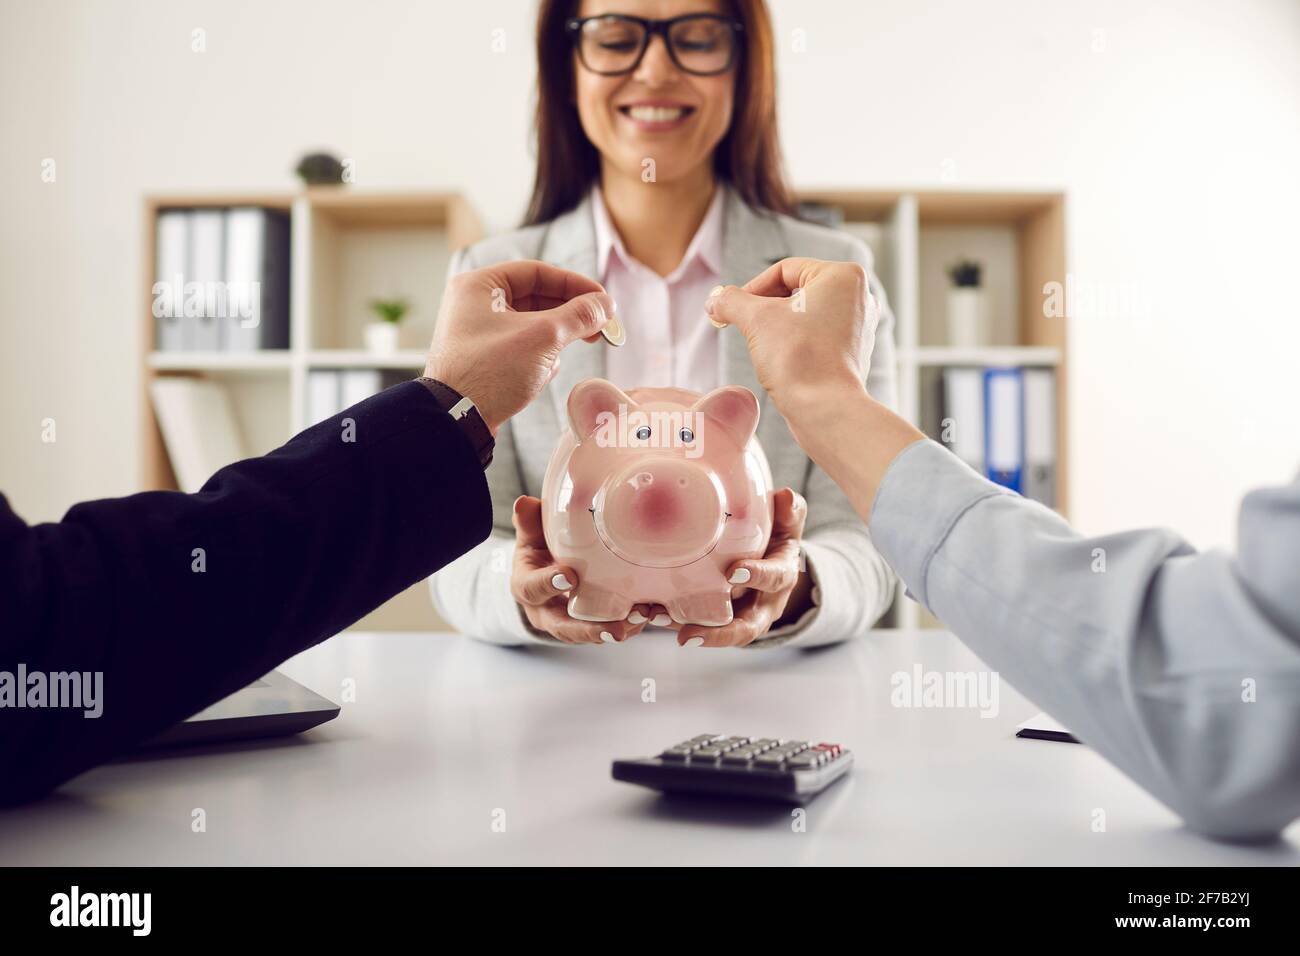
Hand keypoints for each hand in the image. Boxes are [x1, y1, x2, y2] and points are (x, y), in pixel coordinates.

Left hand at [425, 260, 613, 433]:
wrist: (457, 421)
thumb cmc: (489, 372)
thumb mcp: (543, 337)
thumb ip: (579, 316)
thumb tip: (607, 305)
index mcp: (479, 285)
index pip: (537, 272)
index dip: (575, 284)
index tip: (603, 300)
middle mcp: (475, 305)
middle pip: (537, 298)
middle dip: (569, 316)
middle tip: (600, 328)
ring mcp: (479, 333)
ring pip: (533, 326)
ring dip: (553, 341)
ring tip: (558, 358)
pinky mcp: (486, 359)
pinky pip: (523, 348)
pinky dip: (539, 359)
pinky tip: (542, 375)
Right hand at [510, 496, 651, 644]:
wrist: (543, 572)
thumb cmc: (538, 550)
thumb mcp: (530, 535)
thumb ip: (529, 522)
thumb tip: (525, 503)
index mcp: (526, 587)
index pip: (532, 589)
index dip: (548, 584)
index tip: (569, 577)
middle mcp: (545, 612)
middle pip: (563, 628)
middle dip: (589, 630)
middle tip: (614, 629)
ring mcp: (567, 622)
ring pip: (589, 633)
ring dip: (617, 629)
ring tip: (640, 619)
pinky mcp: (589, 623)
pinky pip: (607, 629)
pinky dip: (628, 625)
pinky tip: (648, 616)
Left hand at [672, 488, 809, 647]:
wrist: (772, 567)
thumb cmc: (777, 541)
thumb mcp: (788, 525)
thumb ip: (789, 512)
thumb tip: (785, 496)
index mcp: (782, 577)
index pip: (775, 578)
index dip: (758, 576)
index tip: (734, 571)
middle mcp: (762, 605)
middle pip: (745, 629)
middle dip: (718, 633)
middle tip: (688, 633)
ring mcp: (739, 616)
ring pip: (716, 631)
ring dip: (685, 627)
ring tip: (656, 618)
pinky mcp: (716, 618)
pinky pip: (696, 623)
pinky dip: (672, 619)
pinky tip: (647, 611)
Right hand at [705, 258, 877, 432]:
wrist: (825, 410)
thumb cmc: (799, 359)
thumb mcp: (755, 319)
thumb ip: (731, 301)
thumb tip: (714, 300)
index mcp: (843, 276)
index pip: (784, 270)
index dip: (751, 289)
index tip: (732, 310)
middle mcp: (859, 296)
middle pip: (795, 291)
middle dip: (764, 309)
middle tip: (743, 326)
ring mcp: (858, 326)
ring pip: (805, 315)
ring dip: (777, 327)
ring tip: (764, 347)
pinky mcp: (852, 352)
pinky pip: (816, 337)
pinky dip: (795, 344)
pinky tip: (783, 362)